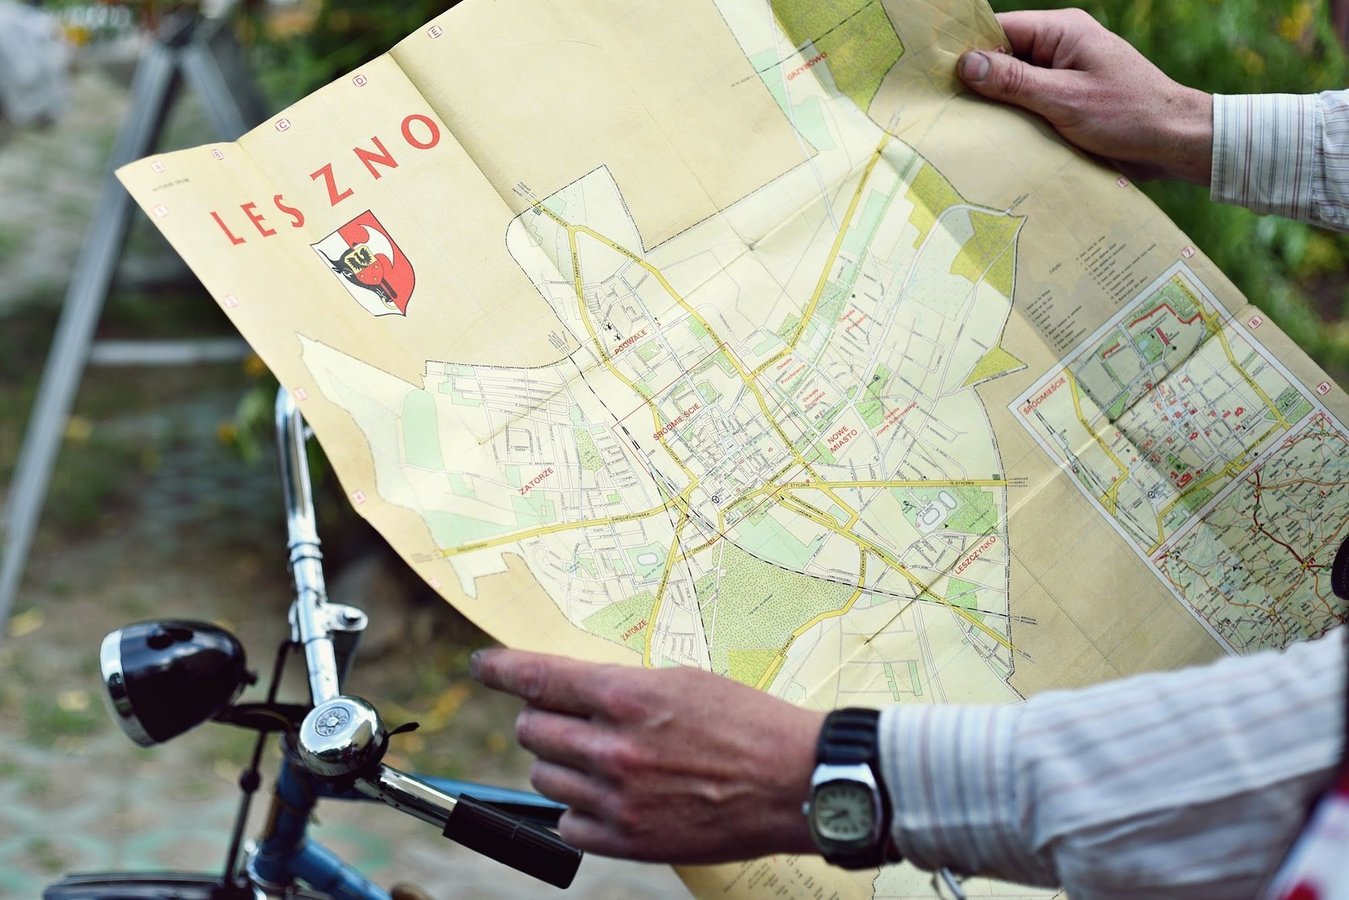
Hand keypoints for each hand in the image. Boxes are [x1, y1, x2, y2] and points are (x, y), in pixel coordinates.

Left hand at [470, 649, 824, 862]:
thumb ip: (621, 687)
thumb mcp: (682, 682)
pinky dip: (578, 809)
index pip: (540, 678)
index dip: (502, 669)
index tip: (483, 666)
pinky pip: (568, 823)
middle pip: (533, 729)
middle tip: (571, 719)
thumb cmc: (746, 723)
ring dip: (562, 763)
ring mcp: (618, 798)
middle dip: (544, 719)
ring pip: (546, 775)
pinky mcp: (628, 841)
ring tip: (603, 759)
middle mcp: (614, 747)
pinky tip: (608, 797)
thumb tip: (572, 691)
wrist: (794, 781)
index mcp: (628, 697)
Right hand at [958, 9, 1212, 183]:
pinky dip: (1013, 120)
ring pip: (1013, 85)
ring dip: (995, 106)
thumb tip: (966, 64)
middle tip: (941, 107)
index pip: (1000, 30)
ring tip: (961, 126)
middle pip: (1003, 57)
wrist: (1175, 142)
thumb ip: (1015, 82)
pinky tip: (993, 138)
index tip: (933, 73)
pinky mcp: (1068, 102)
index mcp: (1063, 31)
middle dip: (977, 82)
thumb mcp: (1065, 99)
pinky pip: (1029, 104)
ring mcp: (1065, 75)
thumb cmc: (1128, 115)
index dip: (967, 50)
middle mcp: (1061, 47)